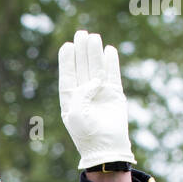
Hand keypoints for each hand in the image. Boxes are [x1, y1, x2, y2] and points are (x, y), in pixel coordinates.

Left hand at [58, 30, 134, 170]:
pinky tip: (109, 50)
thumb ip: (80, 93)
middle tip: (81, 33)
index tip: (67, 46)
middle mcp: (85, 94)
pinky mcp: (114, 95)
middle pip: (82, 67)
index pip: (68, 75)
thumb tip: (94, 80)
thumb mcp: (75, 113)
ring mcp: (100, 93)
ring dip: (94, 53)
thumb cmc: (86, 134)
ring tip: (93, 37)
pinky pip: (112, 75)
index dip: (67, 60)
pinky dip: (111, 63)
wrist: (106, 148)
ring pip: (97, 68)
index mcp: (70, 100)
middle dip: (81, 51)